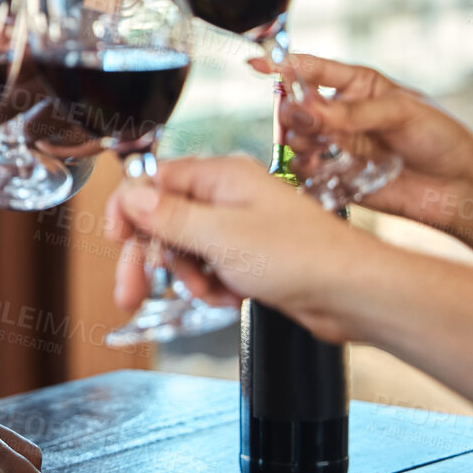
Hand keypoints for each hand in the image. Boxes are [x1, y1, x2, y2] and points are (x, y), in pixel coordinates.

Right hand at [105, 156, 373, 342]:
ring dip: (190, 277)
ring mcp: (242, 226)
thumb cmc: (303, 256)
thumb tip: (131, 195)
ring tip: (212, 292)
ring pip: (187, 249)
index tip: (117, 239)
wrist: (354, 294)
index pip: (155, 180)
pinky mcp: (253, 256)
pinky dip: (214, 286)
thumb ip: (168, 216)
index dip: (131, 210)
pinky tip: (233, 296)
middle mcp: (230, 196)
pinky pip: (212, 268)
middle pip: (165, 220)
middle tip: (131, 292)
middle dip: (151, 259)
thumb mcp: (221, 236)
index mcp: (222, 176)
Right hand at [259, 53, 472, 229]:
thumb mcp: (404, 112)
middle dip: (293, 111)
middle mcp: (340, 114)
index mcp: (357, 87)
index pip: (312, 69)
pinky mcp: (335, 175)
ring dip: (301, 141)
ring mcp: (336, 145)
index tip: (256, 64)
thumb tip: (312, 111)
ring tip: (321, 149)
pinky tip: (322, 168)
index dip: (283, 65)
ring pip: (295, 138)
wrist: (458, 189)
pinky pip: (305, 171)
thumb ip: (356, 112)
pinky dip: (306, 168)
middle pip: (295, 105)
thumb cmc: (440, 139)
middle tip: (308, 122)